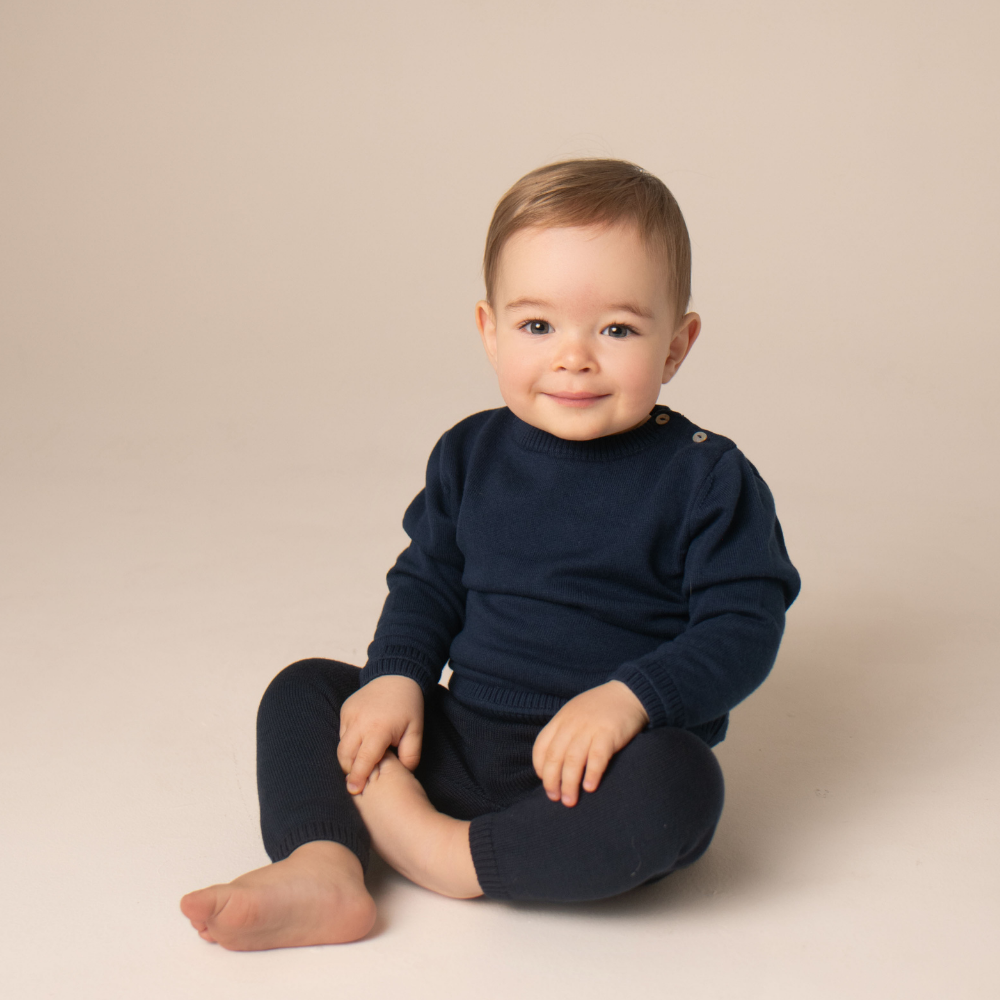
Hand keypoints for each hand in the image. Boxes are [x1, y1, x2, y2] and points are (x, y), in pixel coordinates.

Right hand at [337, 675, 423, 793]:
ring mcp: (350, 714)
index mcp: (379, 729)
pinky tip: (361, 744)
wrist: (397, 676)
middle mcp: (360, 721)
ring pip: (342, 745)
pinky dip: (349, 742)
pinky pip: (342, 733)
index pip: (363, 760)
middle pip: (346, 756)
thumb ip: (410, 756)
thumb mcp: (416, 731)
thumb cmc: (409, 706)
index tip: (353, 791)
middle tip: (360, 779)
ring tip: (362, 762)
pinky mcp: (345, 709)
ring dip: (349, 757)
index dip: (357, 777)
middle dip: (350, 770)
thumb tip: (401, 774)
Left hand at [532, 680, 648, 806]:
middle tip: (555, 798)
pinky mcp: (608, 733)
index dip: (540, 767)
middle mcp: (571, 724)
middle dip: (551, 781)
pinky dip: (591, 774)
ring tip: (570, 800)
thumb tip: (555, 762)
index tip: (544, 781)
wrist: (629, 693)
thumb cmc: (602, 708)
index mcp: (561, 719)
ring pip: (573, 760)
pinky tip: (589, 788)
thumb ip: (565, 732)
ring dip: (569, 784)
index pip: (541, 746)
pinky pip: (597, 757)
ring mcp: (589, 728)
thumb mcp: (576, 713)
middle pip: (554, 757)